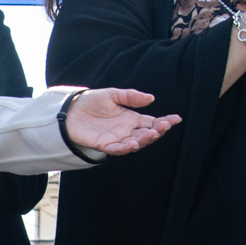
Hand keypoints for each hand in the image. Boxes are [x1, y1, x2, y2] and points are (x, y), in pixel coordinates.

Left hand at [63, 86, 180, 155]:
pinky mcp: (104, 145)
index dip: (164, 122)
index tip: (176, 119)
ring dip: (144, 140)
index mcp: (131, 119)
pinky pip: (117, 149)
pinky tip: (133, 144)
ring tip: (152, 133)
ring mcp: (116, 139)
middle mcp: (126, 131)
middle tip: (164, 126)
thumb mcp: (112, 94)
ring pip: (135, 143)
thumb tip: (151, 98)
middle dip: (157, 131)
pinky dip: (126, 148)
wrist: (69, 110)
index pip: (151, 122)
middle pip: (146, 134)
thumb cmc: (91, 102)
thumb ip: (130, 97)